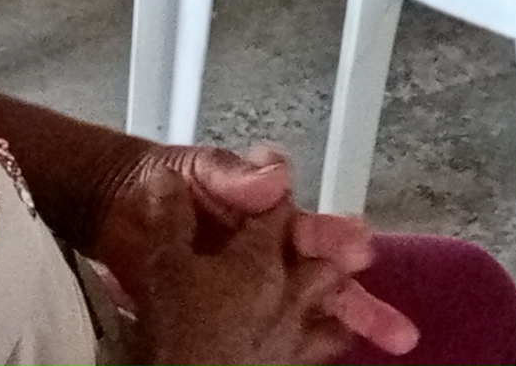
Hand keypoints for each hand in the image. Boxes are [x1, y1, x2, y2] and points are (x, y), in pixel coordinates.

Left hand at [98, 144, 412, 364]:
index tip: (359, 247)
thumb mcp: (195, 168)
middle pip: (325, 280)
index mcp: (270, 215)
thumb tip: (277, 175)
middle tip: (398, 331)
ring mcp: (253, 288)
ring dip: (340, 331)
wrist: (117, 208)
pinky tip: (322, 359)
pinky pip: (270, 334)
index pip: (310, 229)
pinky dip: (299, 347)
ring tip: (380, 352)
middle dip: (361, 304)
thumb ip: (235, 174)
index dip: (335, 239)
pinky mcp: (229, 315)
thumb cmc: (161, 181)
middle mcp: (271, 254)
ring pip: (306, 312)